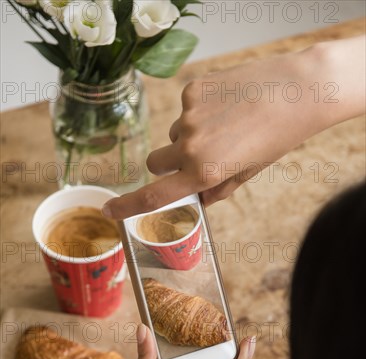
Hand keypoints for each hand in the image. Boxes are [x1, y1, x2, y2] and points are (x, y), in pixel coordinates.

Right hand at [102, 36, 364, 219]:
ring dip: (187, 136)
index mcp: (204, 172)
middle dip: (167, 165)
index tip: (109, 210)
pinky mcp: (193, 90)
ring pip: (172, 134)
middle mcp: (190, 146)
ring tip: (225, 126)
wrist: (296, 91)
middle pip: (154, 162)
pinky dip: (199, 112)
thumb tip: (198, 199)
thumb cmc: (276, 137)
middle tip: (194, 158)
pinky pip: (184, 108)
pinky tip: (226, 106)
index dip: (128, 205)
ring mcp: (189, 116)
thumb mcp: (249, 172)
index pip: (154, 195)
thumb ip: (218, 189)